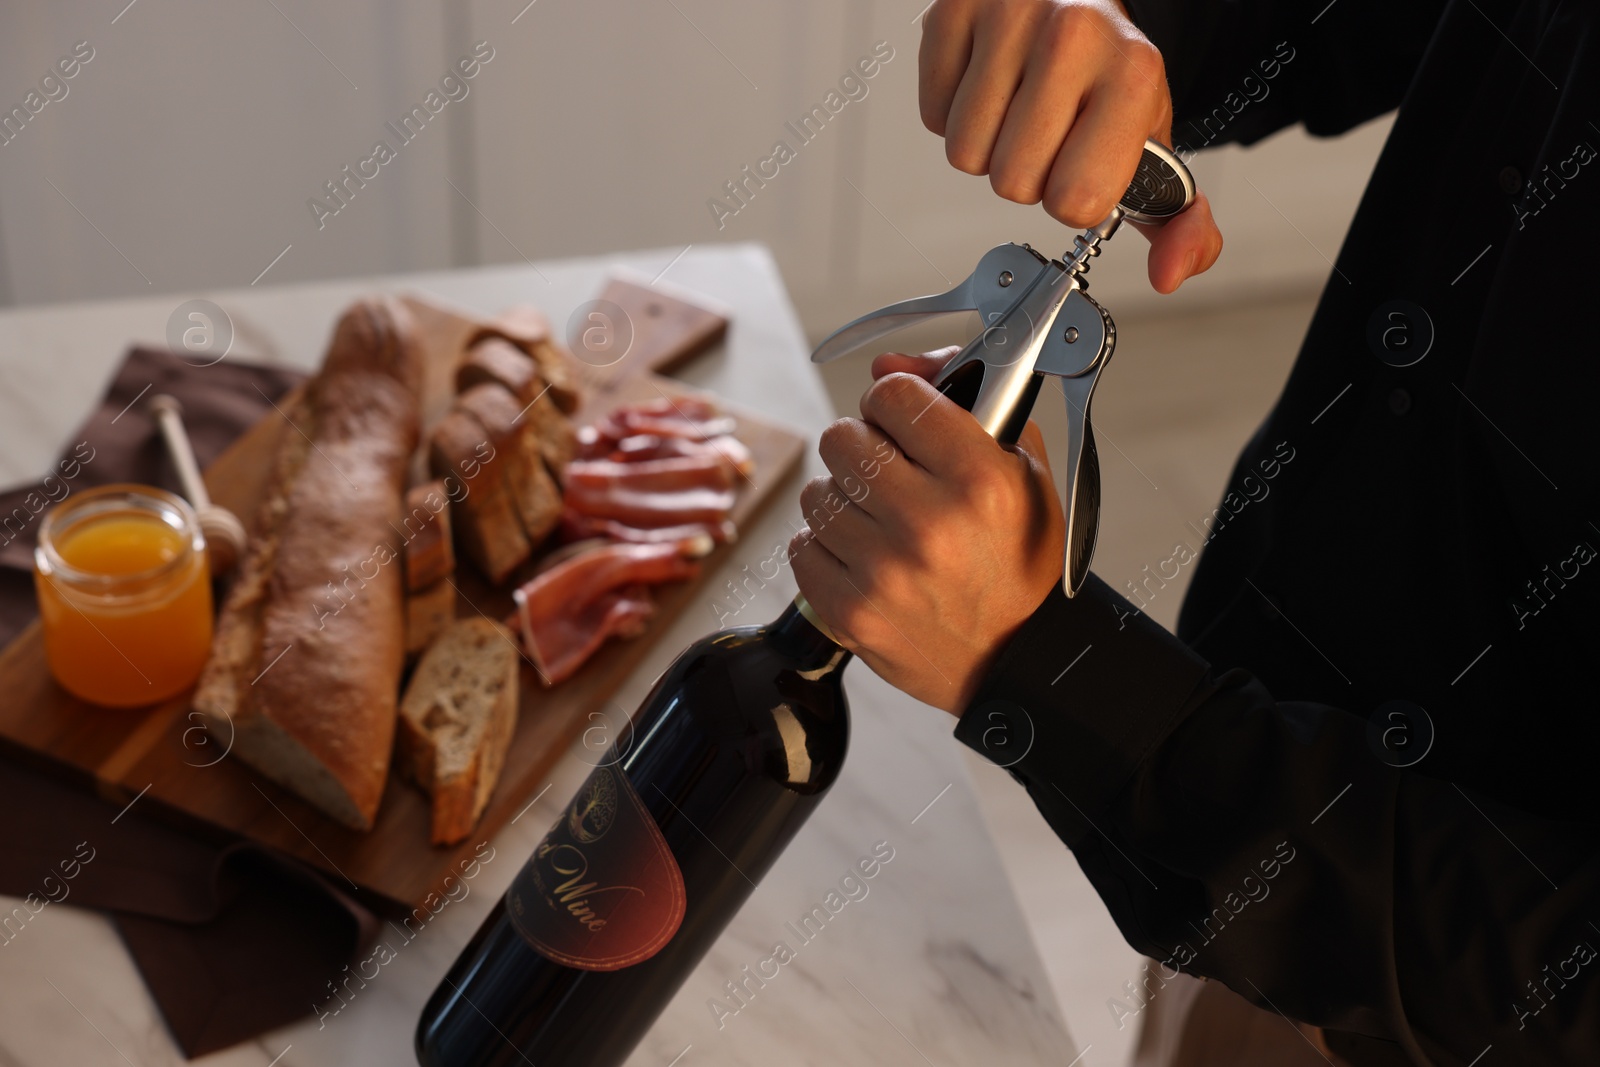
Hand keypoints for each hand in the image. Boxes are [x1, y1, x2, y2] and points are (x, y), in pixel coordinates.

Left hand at [790, 349, 1065, 713]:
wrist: (1018, 659)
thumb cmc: (1020, 562)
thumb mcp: (1019, 471)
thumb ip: (960, 400)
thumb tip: (887, 363)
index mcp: (977, 479)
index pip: (893, 394)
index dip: (894, 402)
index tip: (903, 422)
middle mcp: (927, 522)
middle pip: (843, 437)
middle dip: (863, 448)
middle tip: (890, 474)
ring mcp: (883, 570)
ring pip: (817, 492)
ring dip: (844, 501)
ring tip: (882, 523)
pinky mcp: (849, 611)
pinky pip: (801, 546)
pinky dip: (827, 549)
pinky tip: (865, 559)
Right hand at [919, 0, 1222, 292]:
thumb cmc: (1106, 74)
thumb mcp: (1152, 144)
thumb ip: (1176, 220)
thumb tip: (1170, 273)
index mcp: (1133, 74)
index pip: (1076, 200)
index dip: (1071, 198)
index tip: (1080, 165)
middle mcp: (1074, 38)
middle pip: (1011, 183)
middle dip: (1025, 176)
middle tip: (1047, 134)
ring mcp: (1010, 18)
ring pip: (965, 155)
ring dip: (986, 149)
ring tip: (1016, 109)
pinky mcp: (955, 11)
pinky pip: (933, 116)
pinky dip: (952, 115)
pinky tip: (987, 87)